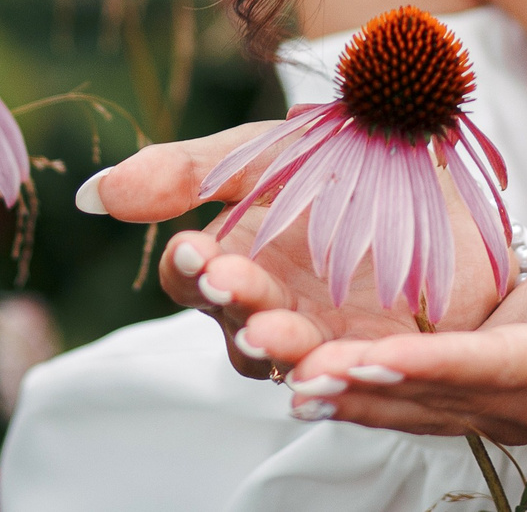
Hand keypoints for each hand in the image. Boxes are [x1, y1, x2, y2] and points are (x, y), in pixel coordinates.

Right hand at [81, 122, 509, 381]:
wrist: (436, 155)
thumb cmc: (337, 153)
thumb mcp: (261, 152)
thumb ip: (182, 173)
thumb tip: (89, 195)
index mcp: (235, 258)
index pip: (190, 278)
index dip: (190, 267)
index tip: (194, 248)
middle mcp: (271, 305)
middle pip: (236, 324)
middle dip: (235, 306)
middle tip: (234, 286)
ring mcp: (325, 332)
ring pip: (289, 359)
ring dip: (278, 348)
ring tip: (275, 332)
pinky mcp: (384, 348)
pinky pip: (355, 373)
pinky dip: (340, 373)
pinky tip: (337, 364)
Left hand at [273, 185, 526, 445]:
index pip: (499, 366)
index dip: (433, 363)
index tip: (370, 355)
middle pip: (451, 397)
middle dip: (374, 386)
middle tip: (303, 370)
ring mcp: (521, 412)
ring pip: (430, 409)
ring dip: (361, 399)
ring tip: (296, 380)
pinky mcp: (495, 401)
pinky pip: (428, 404)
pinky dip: (375, 397)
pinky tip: (323, 385)